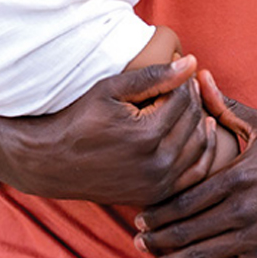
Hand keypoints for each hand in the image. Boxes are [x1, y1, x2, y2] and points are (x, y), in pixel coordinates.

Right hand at [16, 56, 218, 203]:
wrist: (54, 161)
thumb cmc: (80, 119)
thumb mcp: (112, 89)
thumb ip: (154, 76)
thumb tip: (192, 63)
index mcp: (147, 135)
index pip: (184, 100)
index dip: (184, 81)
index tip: (178, 71)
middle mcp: (158, 164)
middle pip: (194, 122)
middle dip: (193, 98)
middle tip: (186, 83)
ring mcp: (158, 184)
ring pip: (200, 146)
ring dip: (201, 121)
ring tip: (191, 103)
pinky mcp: (156, 194)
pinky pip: (195, 173)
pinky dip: (202, 151)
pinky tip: (200, 131)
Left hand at [134, 70, 256, 257]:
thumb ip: (226, 107)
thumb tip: (199, 78)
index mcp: (237, 176)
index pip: (186, 197)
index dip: (159, 210)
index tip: (139, 216)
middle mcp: (243, 209)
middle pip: (188, 229)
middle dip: (158, 239)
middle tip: (135, 243)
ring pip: (204, 256)